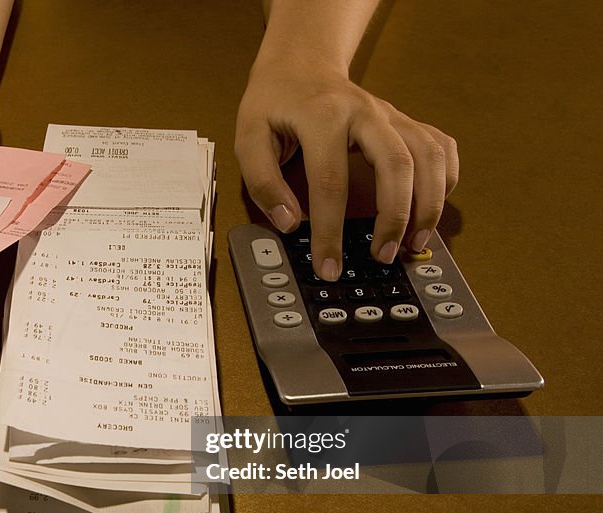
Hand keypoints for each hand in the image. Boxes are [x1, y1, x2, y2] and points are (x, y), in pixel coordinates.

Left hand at [235, 59, 458, 280]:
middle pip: (397, 165)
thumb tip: (289, 224)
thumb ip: (262, 182)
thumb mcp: (248, 137)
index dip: (330, 231)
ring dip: (428, 204)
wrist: (300, 64)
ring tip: (413, 243)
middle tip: (383, 255)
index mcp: (322, 116)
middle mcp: (365, 112)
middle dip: (395, 218)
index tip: (328, 266)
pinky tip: (432, 206)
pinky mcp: (405, 122)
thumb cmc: (274, 103)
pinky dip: (446, 179)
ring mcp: (391, 115)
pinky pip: (441, 147)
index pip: (330, 183)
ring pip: (429, 156)